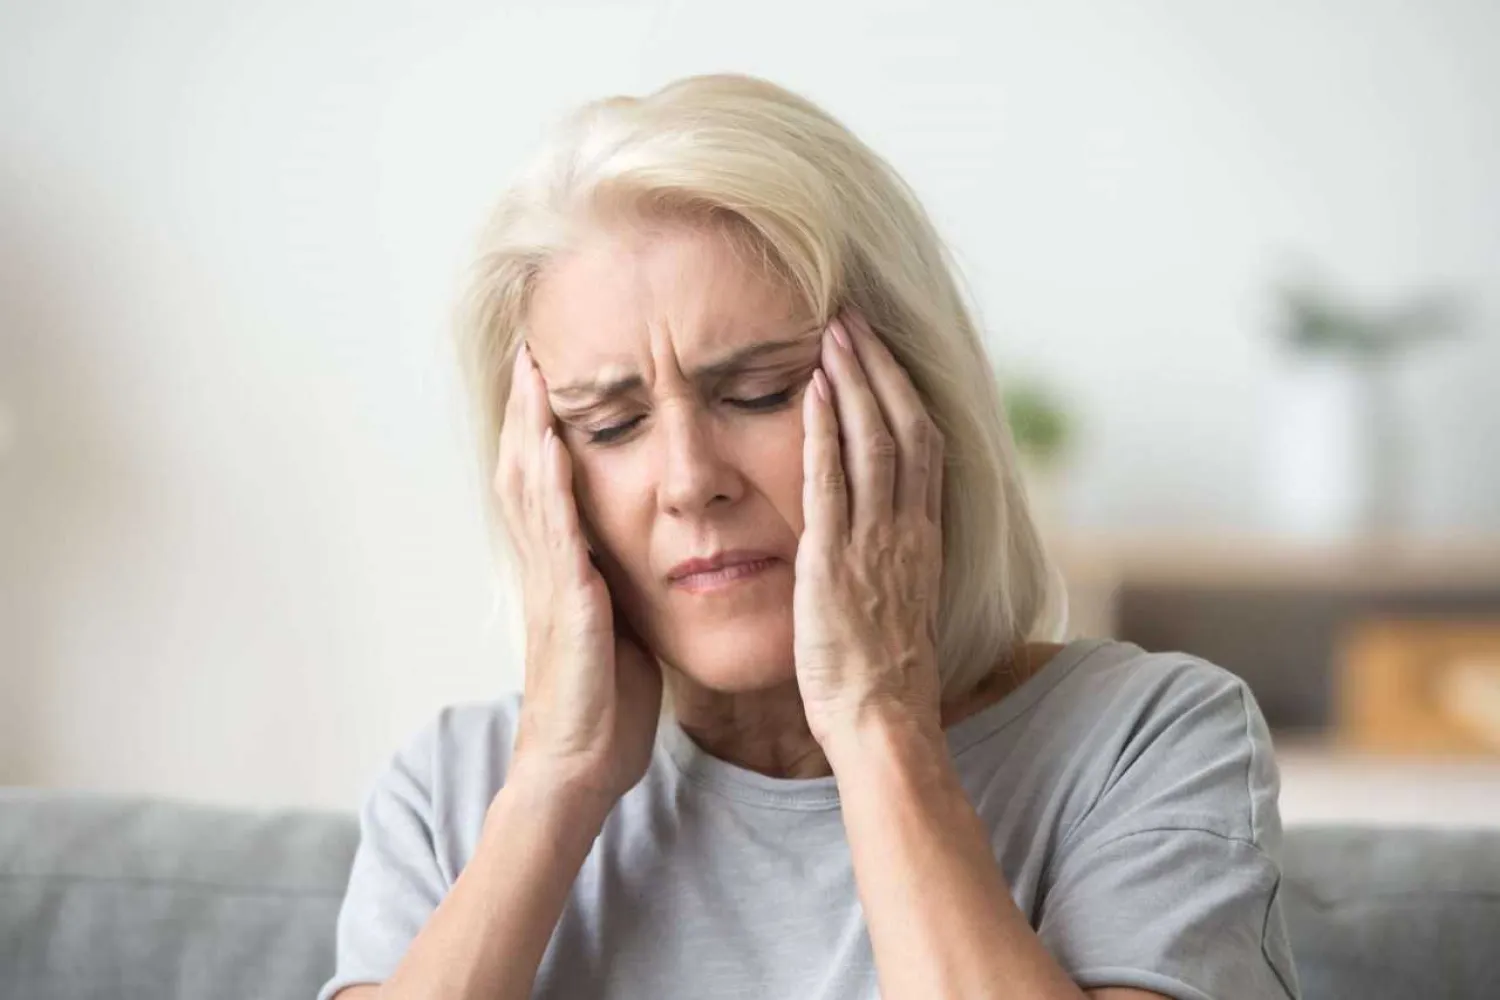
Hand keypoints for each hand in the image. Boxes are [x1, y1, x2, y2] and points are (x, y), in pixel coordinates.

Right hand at [492, 343, 662, 804]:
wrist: (580, 765)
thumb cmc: (604, 705)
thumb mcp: (615, 630)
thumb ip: (616, 587)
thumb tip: (636, 560)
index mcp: (562, 571)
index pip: (545, 484)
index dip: (542, 430)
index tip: (549, 381)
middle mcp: (547, 567)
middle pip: (525, 470)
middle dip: (527, 411)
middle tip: (529, 353)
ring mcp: (551, 581)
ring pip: (530, 488)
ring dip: (530, 427)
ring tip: (533, 373)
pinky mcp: (568, 603)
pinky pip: (556, 530)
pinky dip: (551, 482)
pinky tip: (555, 441)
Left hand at [793, 308, 945, 751]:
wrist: (883, 718)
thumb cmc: (885, 673)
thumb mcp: (901, 601)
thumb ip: (894, 556)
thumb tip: (884, 529)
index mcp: (924, 536)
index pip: (924, 443)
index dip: (903, 391)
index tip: (881, 353)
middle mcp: (907, 528)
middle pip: (905, 425)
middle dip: (880, 367)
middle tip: (854, 319)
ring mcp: (875, 541)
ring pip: (874, 440)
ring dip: (853, 381)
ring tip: (834, 333)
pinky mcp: (834, 559)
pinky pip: (831, 481)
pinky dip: (823, 430)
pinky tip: (810, 391)